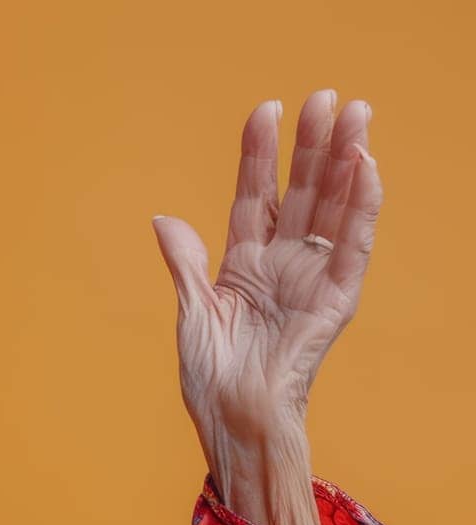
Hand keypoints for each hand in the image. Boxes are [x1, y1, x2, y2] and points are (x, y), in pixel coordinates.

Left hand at [151, 90, 377, 524]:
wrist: (233, 420)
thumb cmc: (210, 378)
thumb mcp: (191, 314)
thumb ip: (185, 264)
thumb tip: (164, 218)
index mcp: (244, 265)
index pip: (257, 196)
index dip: (260, 156)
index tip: (264, 111)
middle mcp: (282, 265)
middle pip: (303, 192)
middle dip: (312, 145)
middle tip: (324, 97)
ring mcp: (311, 279)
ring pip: (334, 208)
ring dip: (345, 161)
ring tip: (354, 114)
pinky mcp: (335, 300)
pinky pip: (354, 247)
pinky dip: (362, 207)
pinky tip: (366, 166)